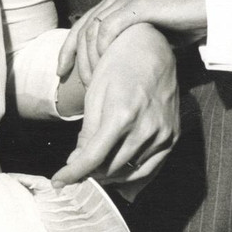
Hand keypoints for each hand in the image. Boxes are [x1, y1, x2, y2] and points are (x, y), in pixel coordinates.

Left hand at [52, 23, 178, 188]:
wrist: (153, 50)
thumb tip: (76, 161)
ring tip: (94, 168)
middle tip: (76, 168)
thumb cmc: (119, 66)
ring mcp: (162, 134)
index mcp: (121, 115)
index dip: (72, 173)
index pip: (93, 158)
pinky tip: (116, 173)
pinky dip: (131, 175)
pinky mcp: (172, 136)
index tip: (58, 181)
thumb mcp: (95, 94)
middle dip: (89, 173)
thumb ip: (88, 132)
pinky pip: (150, 169)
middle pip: (110, 169)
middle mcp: (145, 128)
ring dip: (108, 175)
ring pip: (129, 173)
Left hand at [57, 0, 206, 87]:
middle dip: (74, 57)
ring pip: (93, 29)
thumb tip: (115, 69)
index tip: (61, 71)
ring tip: (93, 80)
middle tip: (76, 82)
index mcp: (118, 0)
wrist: (210, 9)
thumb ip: (130, 43)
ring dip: (89, 57)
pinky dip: (103, 47)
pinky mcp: (139, 4)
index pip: (84, 25)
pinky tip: (106, 64)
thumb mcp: (150, 34)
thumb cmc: (184, 24)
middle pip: (83, 27)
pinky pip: (109, 27)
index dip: (69, 49)